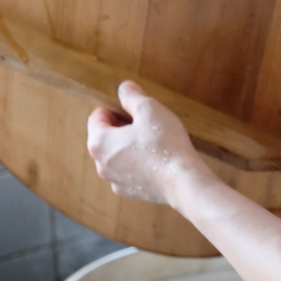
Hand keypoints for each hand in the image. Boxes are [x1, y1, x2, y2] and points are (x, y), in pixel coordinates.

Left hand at [86, 80, 205, 204]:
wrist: (183, 181)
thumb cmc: (165, 144)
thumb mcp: (150, 109)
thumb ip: (132, 96)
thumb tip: (124, 89)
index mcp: (99, 142)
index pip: (97, 116)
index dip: (117, 109)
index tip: (135, 110)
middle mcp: (101, 164)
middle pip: (106, 137)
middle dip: (124, 128)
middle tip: (148, 125)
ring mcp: (115, 180)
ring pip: (118, 155)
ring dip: (131, 146)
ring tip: (155, 143)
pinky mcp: (131, 191)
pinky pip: (130, 171)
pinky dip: (139, 164)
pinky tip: (158, 160)